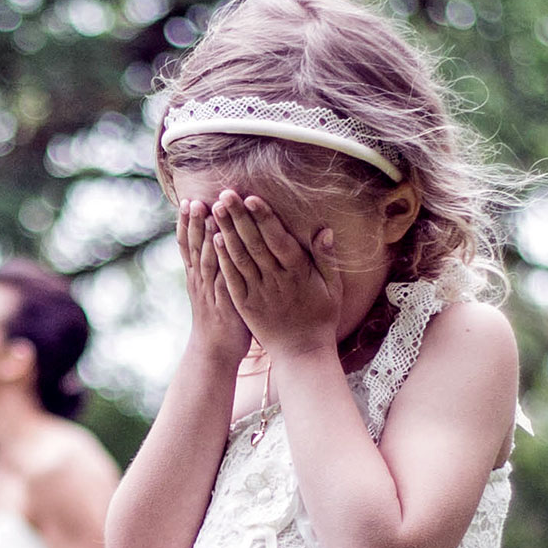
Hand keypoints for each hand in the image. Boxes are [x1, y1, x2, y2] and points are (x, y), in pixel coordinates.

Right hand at [178, 200, 251, 369]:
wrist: (214, 353)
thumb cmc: (220, 321)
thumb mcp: (213, 291)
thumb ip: (215, 268)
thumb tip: (218, 245)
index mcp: (196, 277)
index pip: (188, 245)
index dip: (186, 224)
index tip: (186, 201)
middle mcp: (199, 281)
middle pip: (193, 247)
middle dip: (193, 223)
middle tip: (193, 199)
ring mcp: (209, 291)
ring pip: (204, 257)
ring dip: (204, 233)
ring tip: (206, 211)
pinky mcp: (222, 300)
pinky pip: (220, 274)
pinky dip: (218, 257)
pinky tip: (219, 241)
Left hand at [209, 191, 342, 359]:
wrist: (302, 353)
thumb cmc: (321, 317)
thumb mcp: (333, 288)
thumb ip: (327, 259)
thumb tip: (325, 230)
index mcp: (298, 273)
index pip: (278, 240)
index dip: (264, 218)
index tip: (251, 197)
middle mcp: (276, 281)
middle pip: (254, 244)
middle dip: (239, 218)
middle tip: (225, 194)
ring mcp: (258, 293)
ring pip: (240, 258)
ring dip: (226, 232)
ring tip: (215, 208)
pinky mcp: (246, 304)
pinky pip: (232, 279)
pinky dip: (223, 259)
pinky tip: (214, 240)